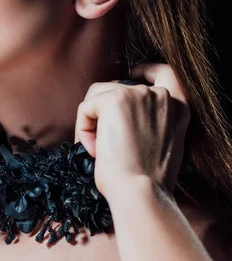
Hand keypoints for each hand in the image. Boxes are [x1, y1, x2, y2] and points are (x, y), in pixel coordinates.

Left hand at [74, 63, 190, 199]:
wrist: (141, 191)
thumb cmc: (146, 180)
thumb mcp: (161, 143)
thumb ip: (151, 122)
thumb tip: (121, 117)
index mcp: (179, 107)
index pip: (165, 73)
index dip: (146, 69)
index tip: (132, 73)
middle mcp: (161, 96)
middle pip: (117, 87)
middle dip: (103, 114)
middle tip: (104, 147)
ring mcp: (139, 94)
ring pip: (97, 96)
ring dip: (91, 124)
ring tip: (99, 151)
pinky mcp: (115, 100)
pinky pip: (85, 108)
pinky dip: (82, 130)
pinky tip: (95, 150)